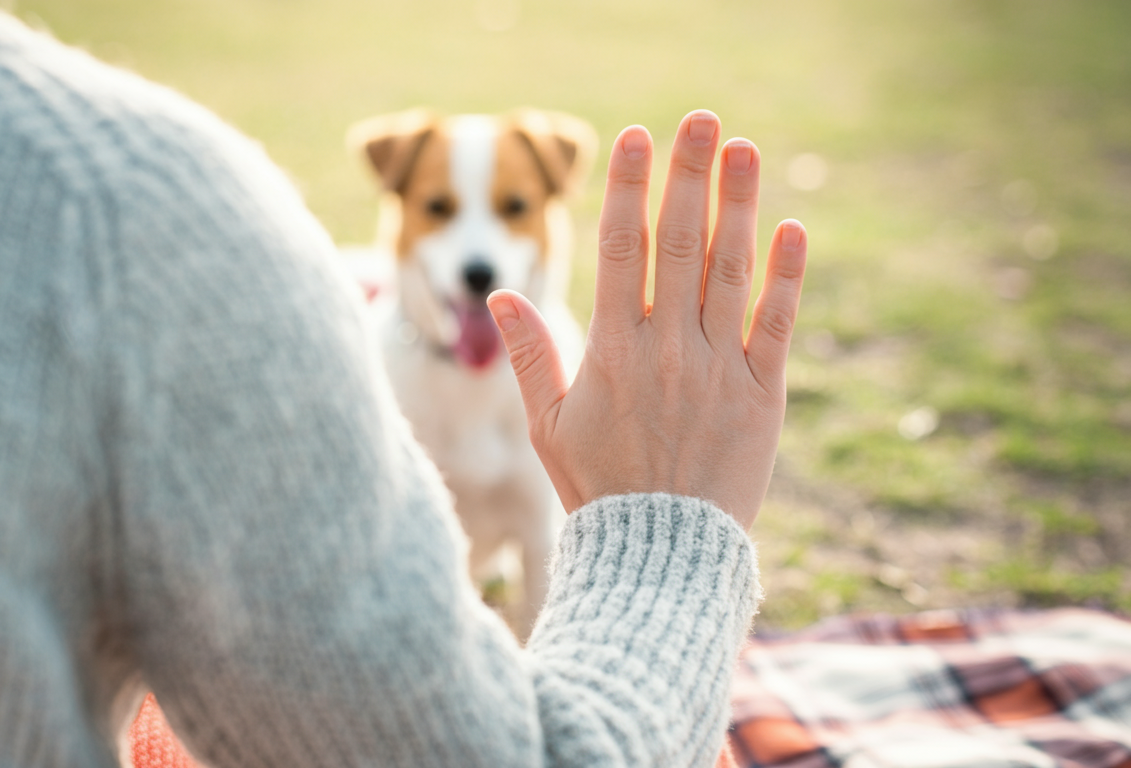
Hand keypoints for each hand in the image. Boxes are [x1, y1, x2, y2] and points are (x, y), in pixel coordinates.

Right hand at [487, 110, 806, 529]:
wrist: (662, 555)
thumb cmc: (599, 488)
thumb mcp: (548, 425)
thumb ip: (531, 356)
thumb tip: (503, 295)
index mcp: (613, 352)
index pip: (622, 251)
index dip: (631, 190)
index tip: (638, 138)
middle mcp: (668, 350)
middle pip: (680, 244)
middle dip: (689, 176)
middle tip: (701, 120)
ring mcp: (718, 370)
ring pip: (731, 272)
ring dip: (739, 206)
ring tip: (743, 149)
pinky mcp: (762, 396)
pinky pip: (777, 326)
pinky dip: (786, 277)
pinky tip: (792, 228)